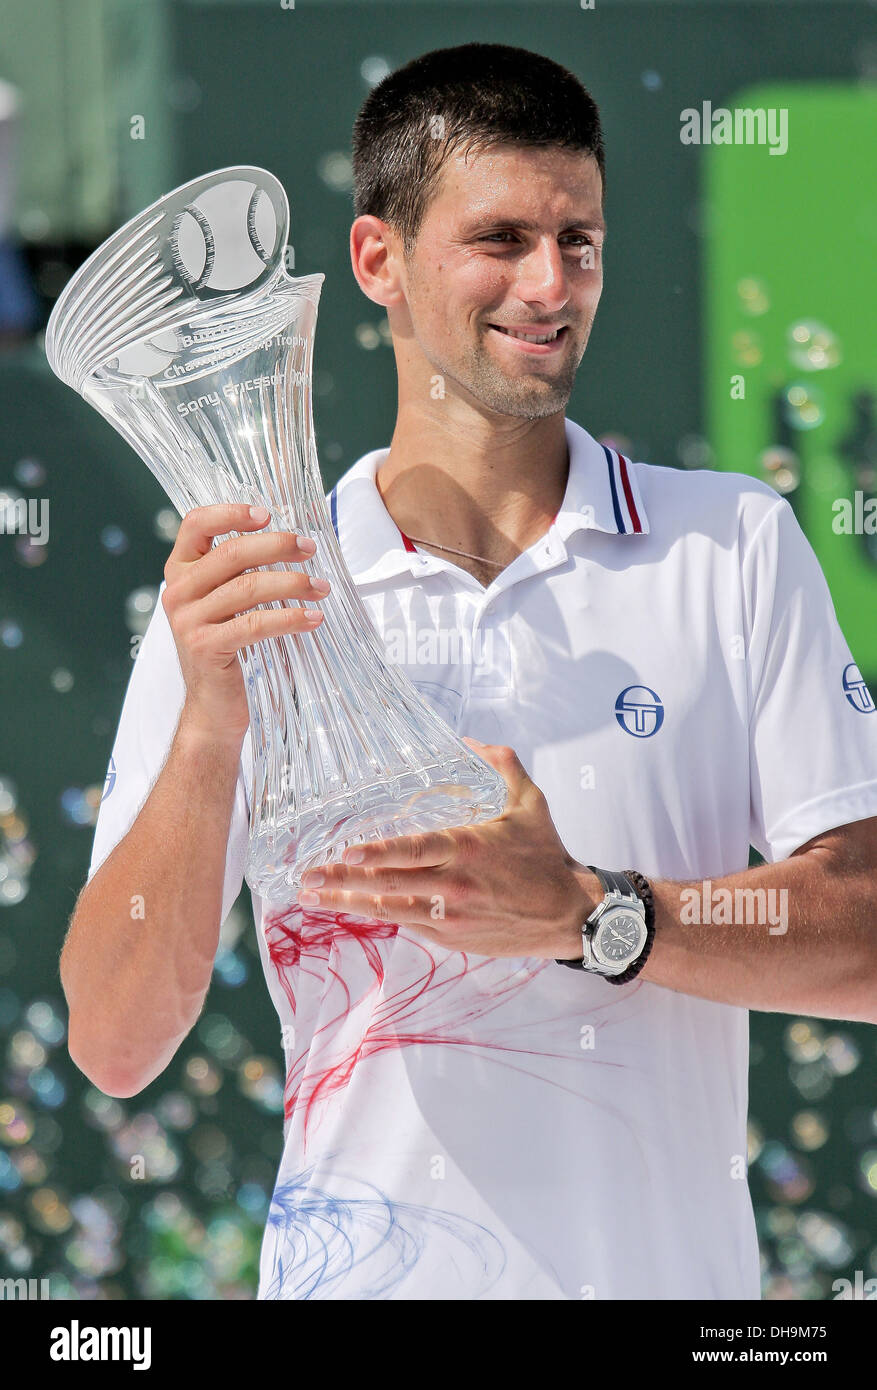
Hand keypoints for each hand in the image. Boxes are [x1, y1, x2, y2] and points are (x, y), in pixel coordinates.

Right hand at [162, 502, 331, 744]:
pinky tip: (314, 619)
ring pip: (248, 587)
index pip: (195, 525)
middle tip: (311, 548)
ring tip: (322, 588)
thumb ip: (237, 571)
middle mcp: (177, 592)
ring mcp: (188, 621)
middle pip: (232, 553)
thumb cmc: (226, 647)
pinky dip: (290, 619)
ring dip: (293, 584)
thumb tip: (289, 540)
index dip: (230, 513)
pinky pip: (256, 624)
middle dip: (278, 546)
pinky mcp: (206, 647)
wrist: (212, 707)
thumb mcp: (223, 603)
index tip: (268, 514)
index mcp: (179, 572)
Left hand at [297, 739, 595, 959]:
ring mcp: (449, 916)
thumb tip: (469, 740)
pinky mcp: (450, 938)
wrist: (569, 914)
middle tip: (305, 877)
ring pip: (388, 910)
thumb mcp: (530, 802)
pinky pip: (406, 923)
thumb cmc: (546, 856)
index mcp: (468, 848)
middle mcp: (453, 885)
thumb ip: (501, 764)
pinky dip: (376, 914)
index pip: (414, 851)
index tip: (346, 852)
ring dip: (346, 904)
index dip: (378, 854)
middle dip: (342, 882)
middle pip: (388, 884)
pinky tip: (348, 908)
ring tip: (311, 896)